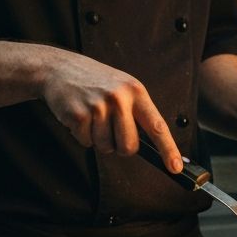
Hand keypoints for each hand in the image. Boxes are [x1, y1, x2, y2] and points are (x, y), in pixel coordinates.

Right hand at [39, 50, 181, 172]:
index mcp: (136, 91)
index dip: (168, 150)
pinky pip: (86, 143)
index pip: (157, 126)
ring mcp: (98, 106)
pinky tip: (80, 117)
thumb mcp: (123, 88)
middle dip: (120, 146)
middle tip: (111, 129)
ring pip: (106, 147)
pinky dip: (82, 136)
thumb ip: (137, 112)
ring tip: (93, 117)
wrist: (60, 68)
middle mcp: (120, 98)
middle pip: (129, 146)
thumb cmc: (97, 82)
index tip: (176, 167)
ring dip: (99, 140)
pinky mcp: (78, 114)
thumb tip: (153, 145)